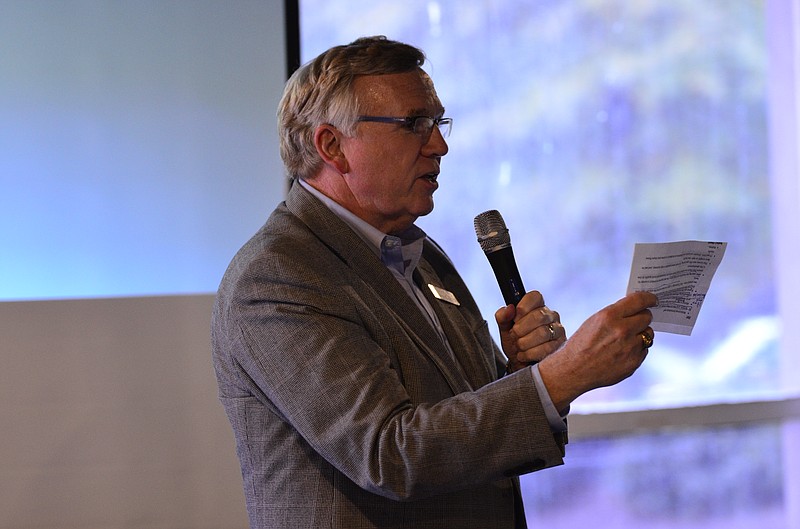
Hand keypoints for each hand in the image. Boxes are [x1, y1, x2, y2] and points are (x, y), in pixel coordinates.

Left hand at [495, 290, 565, 372]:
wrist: (520, 363)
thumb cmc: (514, 342)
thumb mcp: (504, 329)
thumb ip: (502, 317)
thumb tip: (509, 308)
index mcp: (537, 306)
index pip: (535, 296)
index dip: (522, 308)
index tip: (514, 319)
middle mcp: (551, 315)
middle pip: (538, 316)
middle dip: (521, 329)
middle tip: (514, 336)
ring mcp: (558, 330)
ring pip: (543, 333)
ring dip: (525, 343)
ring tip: (519, 347)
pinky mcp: (561, 345)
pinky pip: (547, 348)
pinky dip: (530, 353)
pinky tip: (524, 355)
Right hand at [537, 291, 657, 411]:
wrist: (574, 370)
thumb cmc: (580, 345)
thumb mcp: (593, 321)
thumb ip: (615, 314)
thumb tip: (633, 308)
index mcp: (610, 316)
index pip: (639, 300)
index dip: (649, 298)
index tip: (653, 299)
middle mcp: (622, 330)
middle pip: (647, 317)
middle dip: (643, 317)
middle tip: (637, 320)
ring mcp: (630, 348)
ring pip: (648, 334)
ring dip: (641, 334)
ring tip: (625, 339)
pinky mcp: (634, 362)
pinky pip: (644, 350)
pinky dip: (636, 349)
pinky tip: (622, 352)